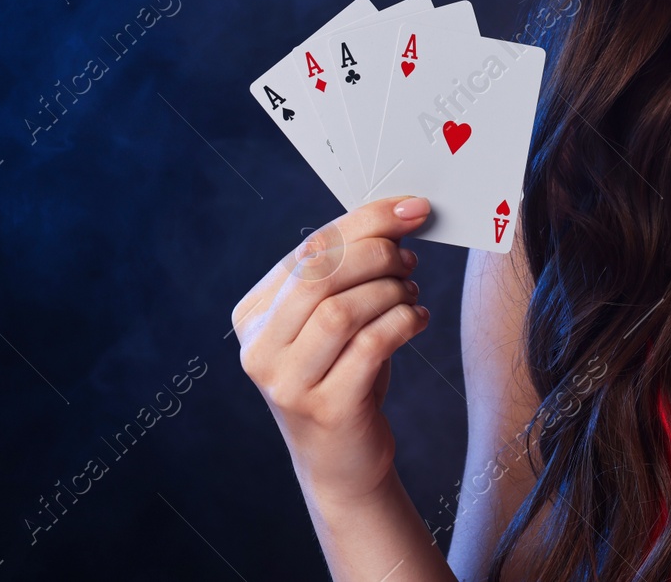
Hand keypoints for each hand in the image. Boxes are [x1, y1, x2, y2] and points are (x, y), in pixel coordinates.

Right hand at [232, 195, 431, 506]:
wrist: (341, 461)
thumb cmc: (343, 374)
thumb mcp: (333, 320)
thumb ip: (346, 271)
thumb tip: (399, 214)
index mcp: (252, 314)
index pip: (307, 250)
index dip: (364, 221)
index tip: (411, 208)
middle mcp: (259, 348)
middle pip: (319, 275)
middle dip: (377, 253)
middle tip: (410, 258)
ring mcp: (287, 383)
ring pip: (340, 310)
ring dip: (390, 291)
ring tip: (411, 294)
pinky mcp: (324, 409)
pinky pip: (369, 347)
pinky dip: (402, 323)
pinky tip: (418, 321)